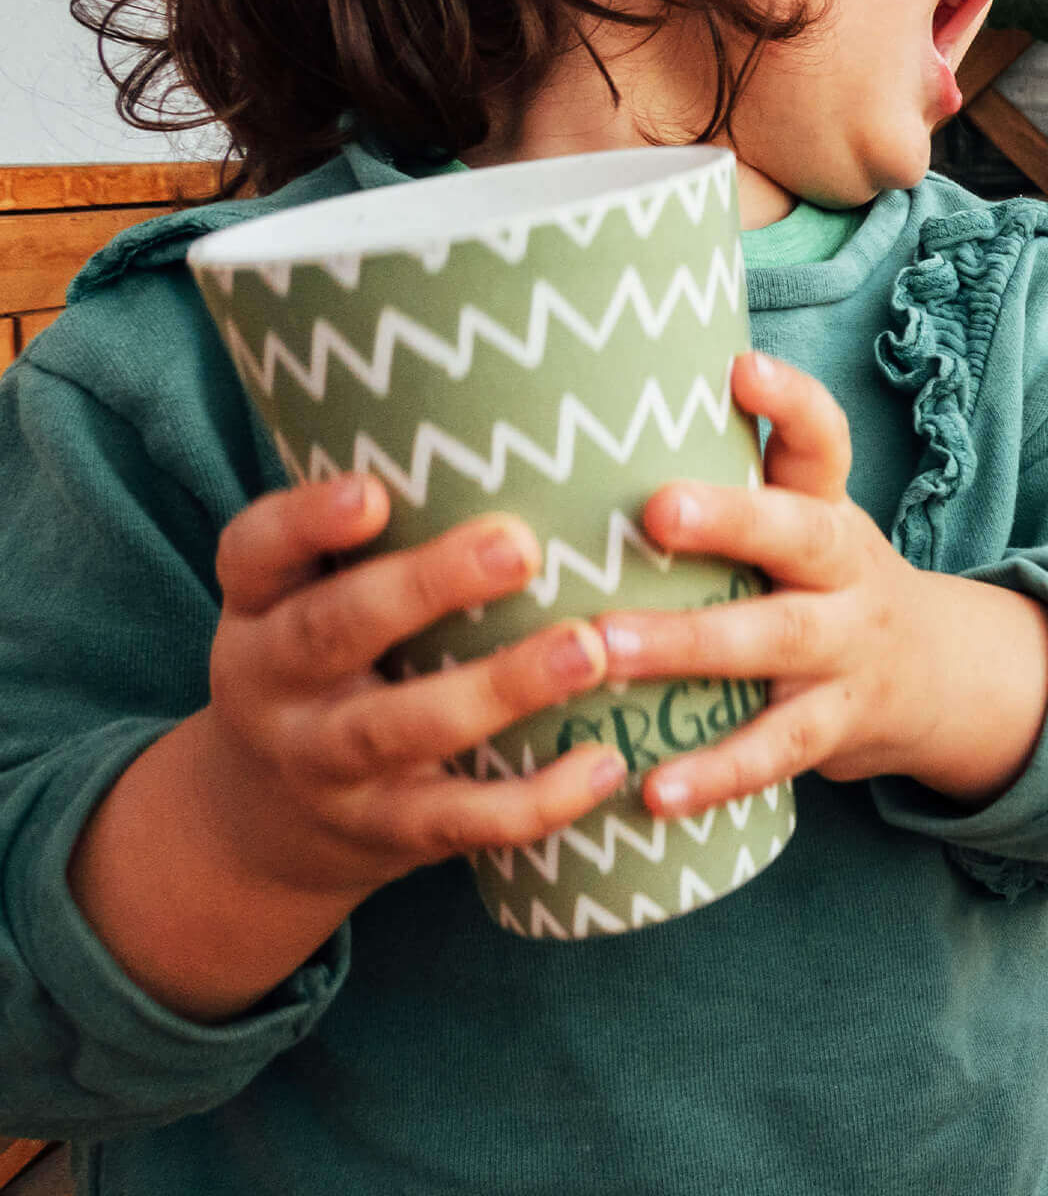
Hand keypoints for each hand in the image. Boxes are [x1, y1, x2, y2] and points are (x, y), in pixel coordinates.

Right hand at [69, 471, 632, 1020]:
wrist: (269, 819)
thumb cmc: (339, 657)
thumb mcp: (318, 591)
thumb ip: (392, 524)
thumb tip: (525, 406)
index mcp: (258, 606)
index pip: (254, 551)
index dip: (304, 521)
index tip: (372, 491)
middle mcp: (275, 684)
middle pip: (332, 633)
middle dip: (425, 589)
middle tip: (519, 544)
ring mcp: (326, 765)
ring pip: (401, 728)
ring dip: (498, 689)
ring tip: (588, 649)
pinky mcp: (385, 831)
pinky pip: (458, 820)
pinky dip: (533, 802)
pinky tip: (604, 764)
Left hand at [594, 352, 1047, 820]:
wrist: (936, 681)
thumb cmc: (823, 589)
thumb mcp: (803, 527)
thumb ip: (724, 489)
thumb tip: (578, 423)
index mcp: (828, 511)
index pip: (825, 443)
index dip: (791, 403)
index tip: (741, 366)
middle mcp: (846, 573)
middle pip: (801, 536)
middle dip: (734, 519)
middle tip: (657, 508)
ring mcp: (847, 651)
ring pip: (777, 641)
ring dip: (693, 644)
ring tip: (611, 648)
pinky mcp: (836, 727)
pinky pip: (776, 750)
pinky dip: (716, 773)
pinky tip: (653, 791)